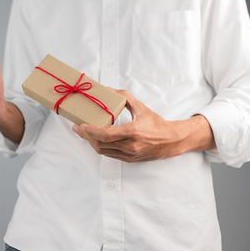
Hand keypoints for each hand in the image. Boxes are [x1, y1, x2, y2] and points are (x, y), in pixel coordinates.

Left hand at [72, 90, 215, 162]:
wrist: (172, 141)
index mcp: (133, 132)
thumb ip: (124, 97)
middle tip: (77, 128)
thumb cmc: (157, 123)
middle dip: (86, 136)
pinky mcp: (129, 160)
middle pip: (100, 144)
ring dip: (91, 142)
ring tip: (84, 133)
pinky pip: (109, 154)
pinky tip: (95, 139)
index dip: (90, 131)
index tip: (81, 125)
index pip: (106, 135)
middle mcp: (130, 146)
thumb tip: (109, 90)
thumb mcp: (141, 107)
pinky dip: (100, 147)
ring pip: (103, 151)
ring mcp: (129, 155)